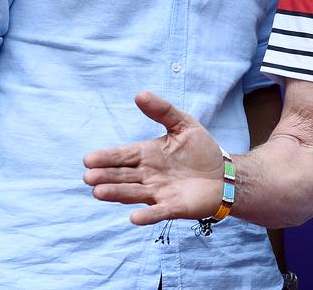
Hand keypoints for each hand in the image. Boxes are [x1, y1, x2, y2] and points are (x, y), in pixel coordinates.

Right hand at [83, 91, 224, 224]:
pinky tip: (134, 218)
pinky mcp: (173, 207)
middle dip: (105, 176)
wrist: (224, 174)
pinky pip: (158, 212)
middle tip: (88, 176)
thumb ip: (162, 110)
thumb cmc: (200, 149)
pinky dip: (147, 215)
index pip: (122, 155)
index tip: (88, 159)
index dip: (106, 157)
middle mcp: (147, 175)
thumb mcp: (183, 124)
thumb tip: (140, 94)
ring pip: (133, 193)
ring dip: (116, 193)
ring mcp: (158, 192)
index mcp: (147, 154)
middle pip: (122, 176)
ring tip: (98, 192)